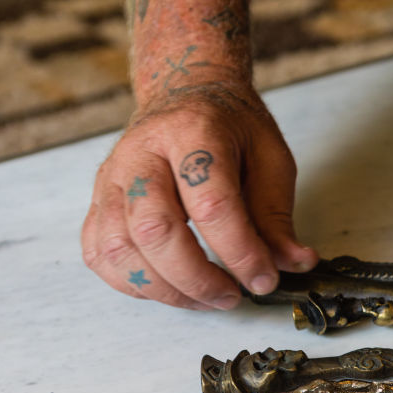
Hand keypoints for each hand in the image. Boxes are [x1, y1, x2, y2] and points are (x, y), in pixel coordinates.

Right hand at [82, 83, 317, 309]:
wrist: (184, 95)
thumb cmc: (229, 129)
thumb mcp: (270, 158)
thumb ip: (277, 216)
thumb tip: (294, 263)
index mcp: (193, 132)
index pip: (212, 204)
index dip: (241, 252)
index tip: (264, 279)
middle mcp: (142, 154)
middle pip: (155, 229)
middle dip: (197, 278)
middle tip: (232, 296)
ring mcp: (111, 179)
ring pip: (119, 248)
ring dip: (166, 289)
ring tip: (207, 297)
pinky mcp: (98, 202)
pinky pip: (100, 255)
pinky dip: (133, 284)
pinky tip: (171, 287)